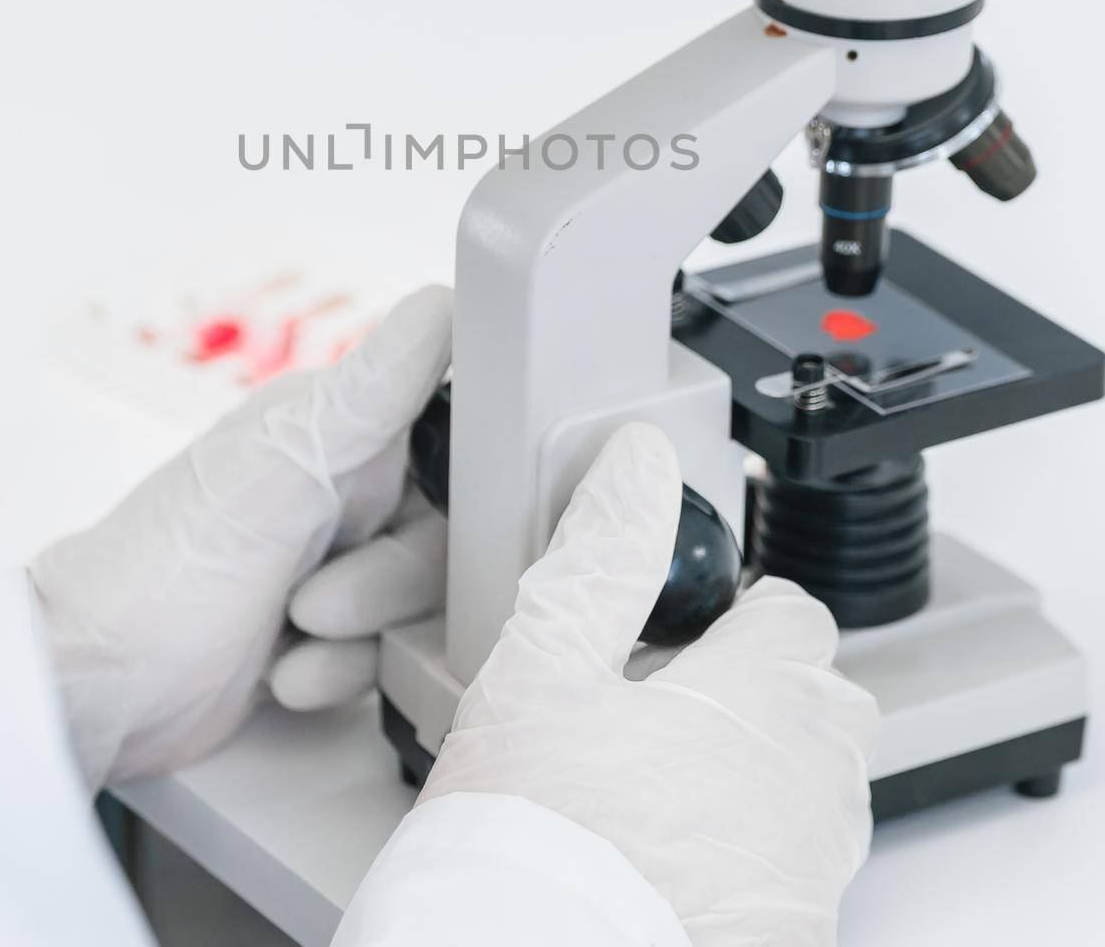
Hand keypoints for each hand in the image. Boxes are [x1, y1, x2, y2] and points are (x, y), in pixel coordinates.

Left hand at [29, 285, 450, 788]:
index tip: (433, 517)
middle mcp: (340, 487)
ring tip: (292, 632)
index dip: (455, 484)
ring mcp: (332, 561)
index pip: (449, 435)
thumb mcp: (284, 460)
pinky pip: (386, 655)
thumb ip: (377, 382)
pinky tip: (284, 674)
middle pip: (443, 535)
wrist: (96, 686)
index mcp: (340, 426)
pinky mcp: (321, 634)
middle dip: (388, 582)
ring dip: (362, 633)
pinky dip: (340, 674)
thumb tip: (448, 297)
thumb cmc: (165, 562)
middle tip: (316, 598)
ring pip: (420, 602)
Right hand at [419, 424, 877, 946]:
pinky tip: (670, 867)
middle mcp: (814, 782)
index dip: (735, 611)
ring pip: (816, 791)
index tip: (683, 631)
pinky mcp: (796, 938)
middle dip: (763, 692)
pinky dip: (752, 857)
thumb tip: (638, 461)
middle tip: (667, 711)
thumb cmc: (539, 840)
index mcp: (765, 694)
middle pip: (821, 702)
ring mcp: (813, 873)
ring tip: (658, 792)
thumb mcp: (543, 667)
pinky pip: (795, 874)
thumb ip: (601, 555)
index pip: (795, 614)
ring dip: (762, 774)